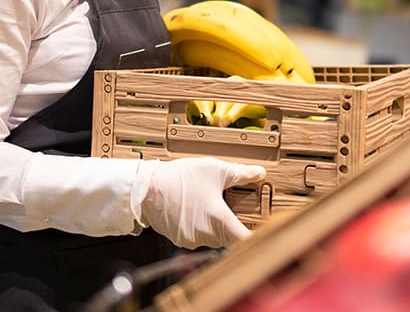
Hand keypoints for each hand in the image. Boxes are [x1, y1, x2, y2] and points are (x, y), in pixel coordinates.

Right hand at [139, 157, 265, 248]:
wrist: (146, 188)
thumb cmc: (179, 178)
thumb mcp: (214, 170)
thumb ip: (240, 173)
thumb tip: (259, 173)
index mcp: (218, 220)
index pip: (245, 241)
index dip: (258, 239)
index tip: (263, 233)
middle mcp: (206, 235)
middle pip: (230, 239)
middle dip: (236, 227)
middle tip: (238, 212)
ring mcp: (192, 240)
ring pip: (214, 238)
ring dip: (217, 226)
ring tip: (212, 206)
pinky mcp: (181, 240)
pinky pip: (199, 237)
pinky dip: (202, 227)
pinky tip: (197, 211)